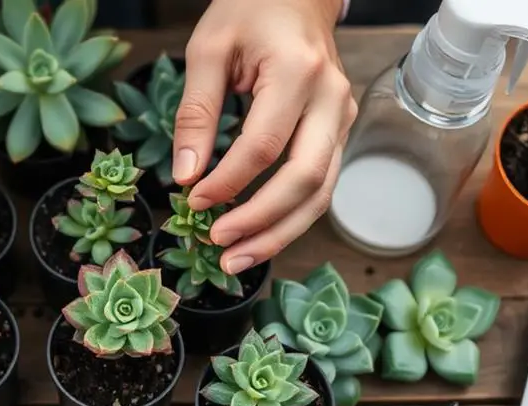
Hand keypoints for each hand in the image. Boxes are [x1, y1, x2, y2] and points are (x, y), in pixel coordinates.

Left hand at [172, 0, 356, 274]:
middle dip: (261, 222)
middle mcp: (331, 100)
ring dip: (280, 233)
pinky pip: (321, 187)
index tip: (191, 200)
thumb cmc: (249, 13)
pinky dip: (290, 218)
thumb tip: (185, 174)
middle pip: (305, 179)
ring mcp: (342, 119)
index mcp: (299, 72)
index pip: (263, 145)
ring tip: (237, 260)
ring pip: (321, 193)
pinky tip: (259, 238)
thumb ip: (196, 112)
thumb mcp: (208, 50)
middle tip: (219, 248)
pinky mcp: (338, 133)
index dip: (227, 182)